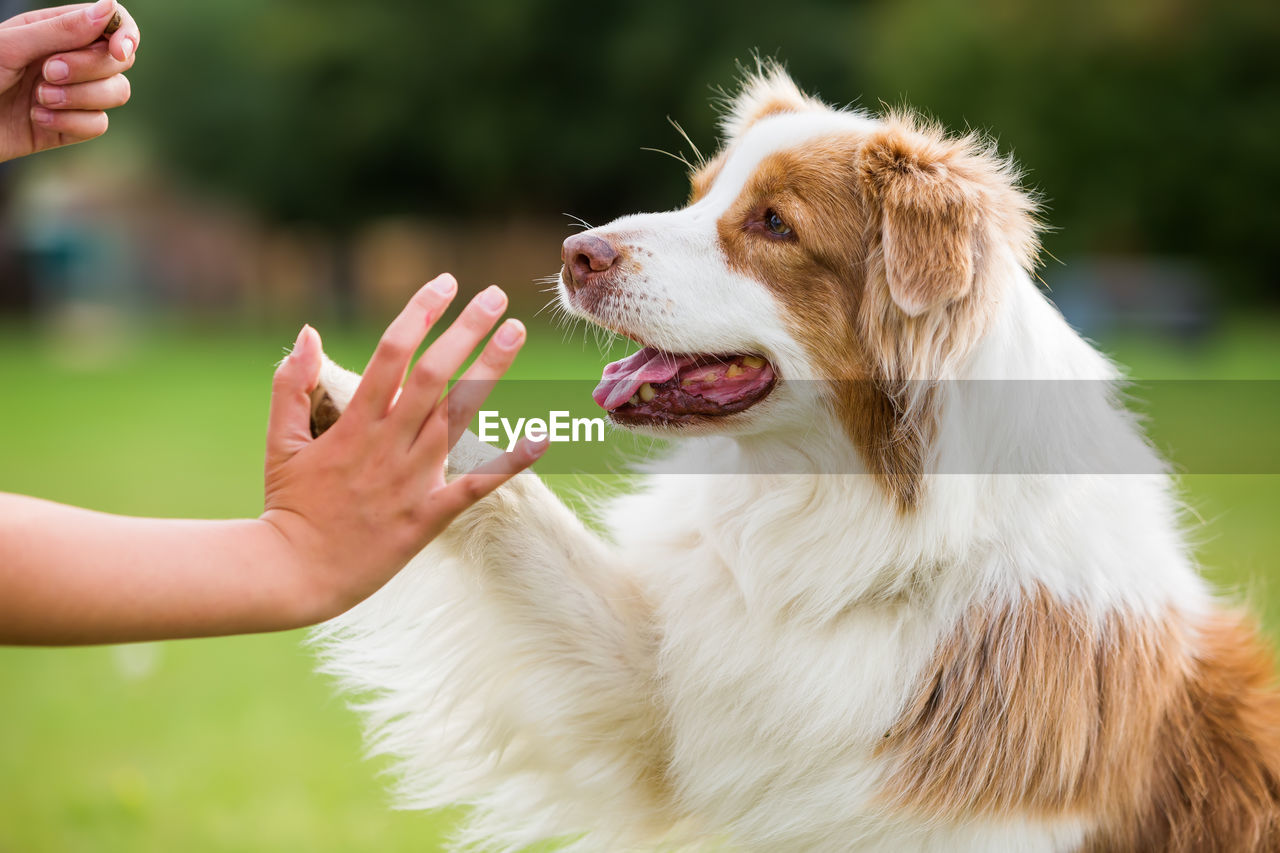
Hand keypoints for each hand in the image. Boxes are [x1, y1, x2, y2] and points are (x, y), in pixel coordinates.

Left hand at [0, 0, 138, 161]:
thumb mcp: (12, 46)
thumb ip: (62, 29)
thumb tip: (109, 7)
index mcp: (57, 31)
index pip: (113, 24)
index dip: (125, 35)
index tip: (117, 50)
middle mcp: (71, 60)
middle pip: (119, 62)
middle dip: (89, 70)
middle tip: (47, 72)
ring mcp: (74, 94)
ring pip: (117, 93)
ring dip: (80, 98)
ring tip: (40, 99)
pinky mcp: (71, 127)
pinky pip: (98, 125)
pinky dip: (70, 123)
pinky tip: (37, 119)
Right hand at [260, 274, 545, 620]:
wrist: (294, 573)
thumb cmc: (287, 505)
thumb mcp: (279, 441)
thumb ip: (291, 385)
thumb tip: (308, 333)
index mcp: (352, 424)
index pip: (391, 354)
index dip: (420, 314)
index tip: (445, 284)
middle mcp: (386, 445)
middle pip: (434, 375)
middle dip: (465, 330)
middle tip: (496, 296)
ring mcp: (410, 480)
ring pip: (458, 416)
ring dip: (490, 371)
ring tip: (516, 332)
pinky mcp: (427, 517)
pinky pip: (475, 486)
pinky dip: (509, 462)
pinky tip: (542, 437)